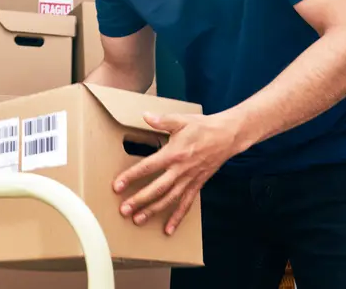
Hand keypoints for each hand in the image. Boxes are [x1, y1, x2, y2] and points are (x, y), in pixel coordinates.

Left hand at [114, 111, 243, 234]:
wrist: (227, 136)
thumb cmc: (203, 127)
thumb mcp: (181, 119)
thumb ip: (162, 120)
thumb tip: (146, 116)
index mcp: (173, 153)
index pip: (148, 167)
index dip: (131, 176)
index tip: (118, 186)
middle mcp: (180, 170)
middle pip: (157, 188)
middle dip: (139, 200)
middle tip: (124, 210)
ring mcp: (189, 179)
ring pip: (169, 199)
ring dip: (153, 211)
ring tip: (138, 220)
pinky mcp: (197, 185)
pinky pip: (186, 204)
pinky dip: (177, 217)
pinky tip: (168, 229)